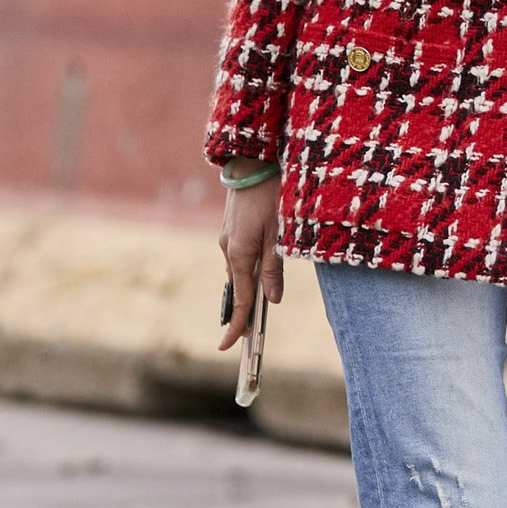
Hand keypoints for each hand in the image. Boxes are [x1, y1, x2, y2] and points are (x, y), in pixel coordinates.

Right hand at [218, 176, 282, 347]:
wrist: (251, 159)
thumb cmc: (270, 193)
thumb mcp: (279, 232)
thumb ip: (275, 267)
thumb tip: (272, 300)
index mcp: (240, 254)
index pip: (241, 300)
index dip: (238, 326)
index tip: (229, 348)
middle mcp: (229, 249)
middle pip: (238, 289)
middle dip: (243, 312)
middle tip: (248, 336)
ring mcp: (227, 238)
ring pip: (238, 272)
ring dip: (246, 289)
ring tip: (255, 309)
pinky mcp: (231, 229)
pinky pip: (237, 258)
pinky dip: (246, 271)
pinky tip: (255, 273)